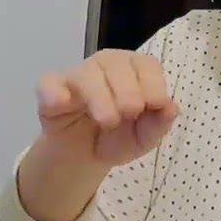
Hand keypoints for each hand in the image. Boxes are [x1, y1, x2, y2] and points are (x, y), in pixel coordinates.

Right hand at [16, 50, 178, 220]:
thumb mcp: (144, 138)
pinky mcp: (51, 91)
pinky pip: (49, 84)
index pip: (146, 64)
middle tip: (129, 114)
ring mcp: (77, 76)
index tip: (154, 105)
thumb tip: (171, 108)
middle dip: (127, 90)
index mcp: (133, 71)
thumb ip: (159, 124)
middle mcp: (106, 66)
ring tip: (107, 121)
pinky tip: (63, 104)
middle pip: (116, 64)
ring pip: (86, 74)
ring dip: (99, 96)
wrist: (84, 156)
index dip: (152, 83)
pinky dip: (54, 92)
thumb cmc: (119, 137)